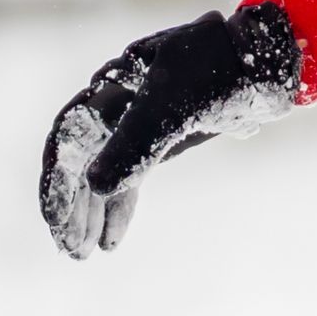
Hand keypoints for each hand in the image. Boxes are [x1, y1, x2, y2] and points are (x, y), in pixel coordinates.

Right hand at [40, 2, 302, 258]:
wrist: (261, 62)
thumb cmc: (216, 72)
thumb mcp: (172, 107)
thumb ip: (134, 144)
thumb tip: (96, 186)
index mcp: (108, 87)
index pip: (67, 138)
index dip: (56, 181)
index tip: (56, 220)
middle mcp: (112, 105)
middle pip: (79, 160)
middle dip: (72, 207)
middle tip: (70, 250)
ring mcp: (133, 123)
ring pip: (101, 173)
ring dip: (90, 213)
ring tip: (82, 254)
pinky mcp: (156, 138)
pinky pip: (127, 177)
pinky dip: (118, 208)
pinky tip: (110, 241)